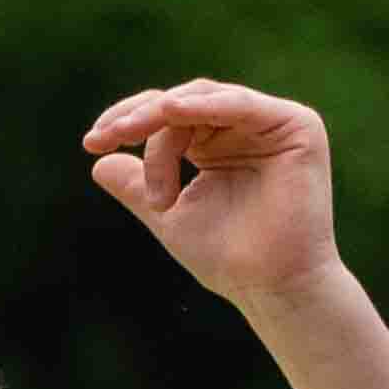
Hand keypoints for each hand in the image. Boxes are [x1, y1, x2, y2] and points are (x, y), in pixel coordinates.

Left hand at [81, 80, 344, 308]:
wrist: (271, 287)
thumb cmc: (227, 259)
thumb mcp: (169, 214)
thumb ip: (137, 186)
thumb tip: (98, 164)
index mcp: (217, 145)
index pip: (168, 117)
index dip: (127, 122)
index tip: (91, 143)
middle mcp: (243, 128)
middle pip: (182, 102)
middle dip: (138, 118)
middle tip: (105, 137)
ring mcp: (272, 124)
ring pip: (203, 100)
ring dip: (163, 119)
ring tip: (130, 135)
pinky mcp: (297, 126)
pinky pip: (242, 104)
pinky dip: (206, 105)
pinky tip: (172, 111)